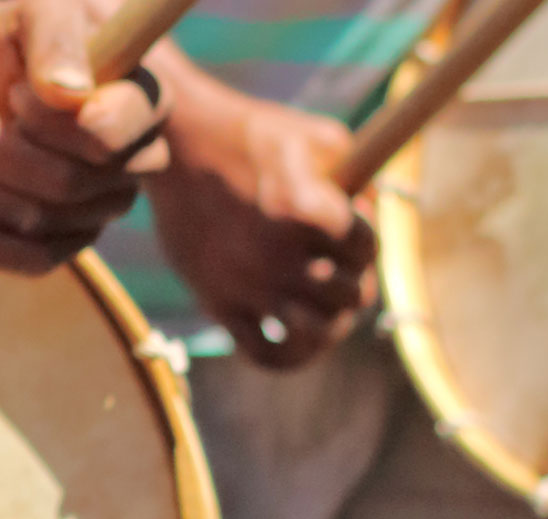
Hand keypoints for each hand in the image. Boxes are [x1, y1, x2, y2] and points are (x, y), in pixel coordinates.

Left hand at [0, 0, 170, 273]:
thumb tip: (69, 92)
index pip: (116, 132)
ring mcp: (98, 207)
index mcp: (143, 100)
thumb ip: (55, 40)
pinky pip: (31, 260)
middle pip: (68, 182)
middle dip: (1, 154)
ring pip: (38, 221)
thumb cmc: (4, 45)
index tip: (16, 95)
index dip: (58, 124)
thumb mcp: (29, 16)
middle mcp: (133, 159)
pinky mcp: (60, 242)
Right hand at [147, 89, 371, 368]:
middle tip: (340, 270)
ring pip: (317, 333)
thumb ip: (359, 177)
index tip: (348, 228)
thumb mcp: (319, 137)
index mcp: (309, 212)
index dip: (365, 240)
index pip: (367, 250)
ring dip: (331, 324)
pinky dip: (290, 355)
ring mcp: (248, 284)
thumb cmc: (253, 135)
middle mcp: (280, 255)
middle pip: (352, 296)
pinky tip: (294, 336)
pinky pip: (265, 353)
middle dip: (355, 282)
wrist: (177, 148)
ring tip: (326, 310)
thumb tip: (370, 218)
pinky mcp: (219, 302)